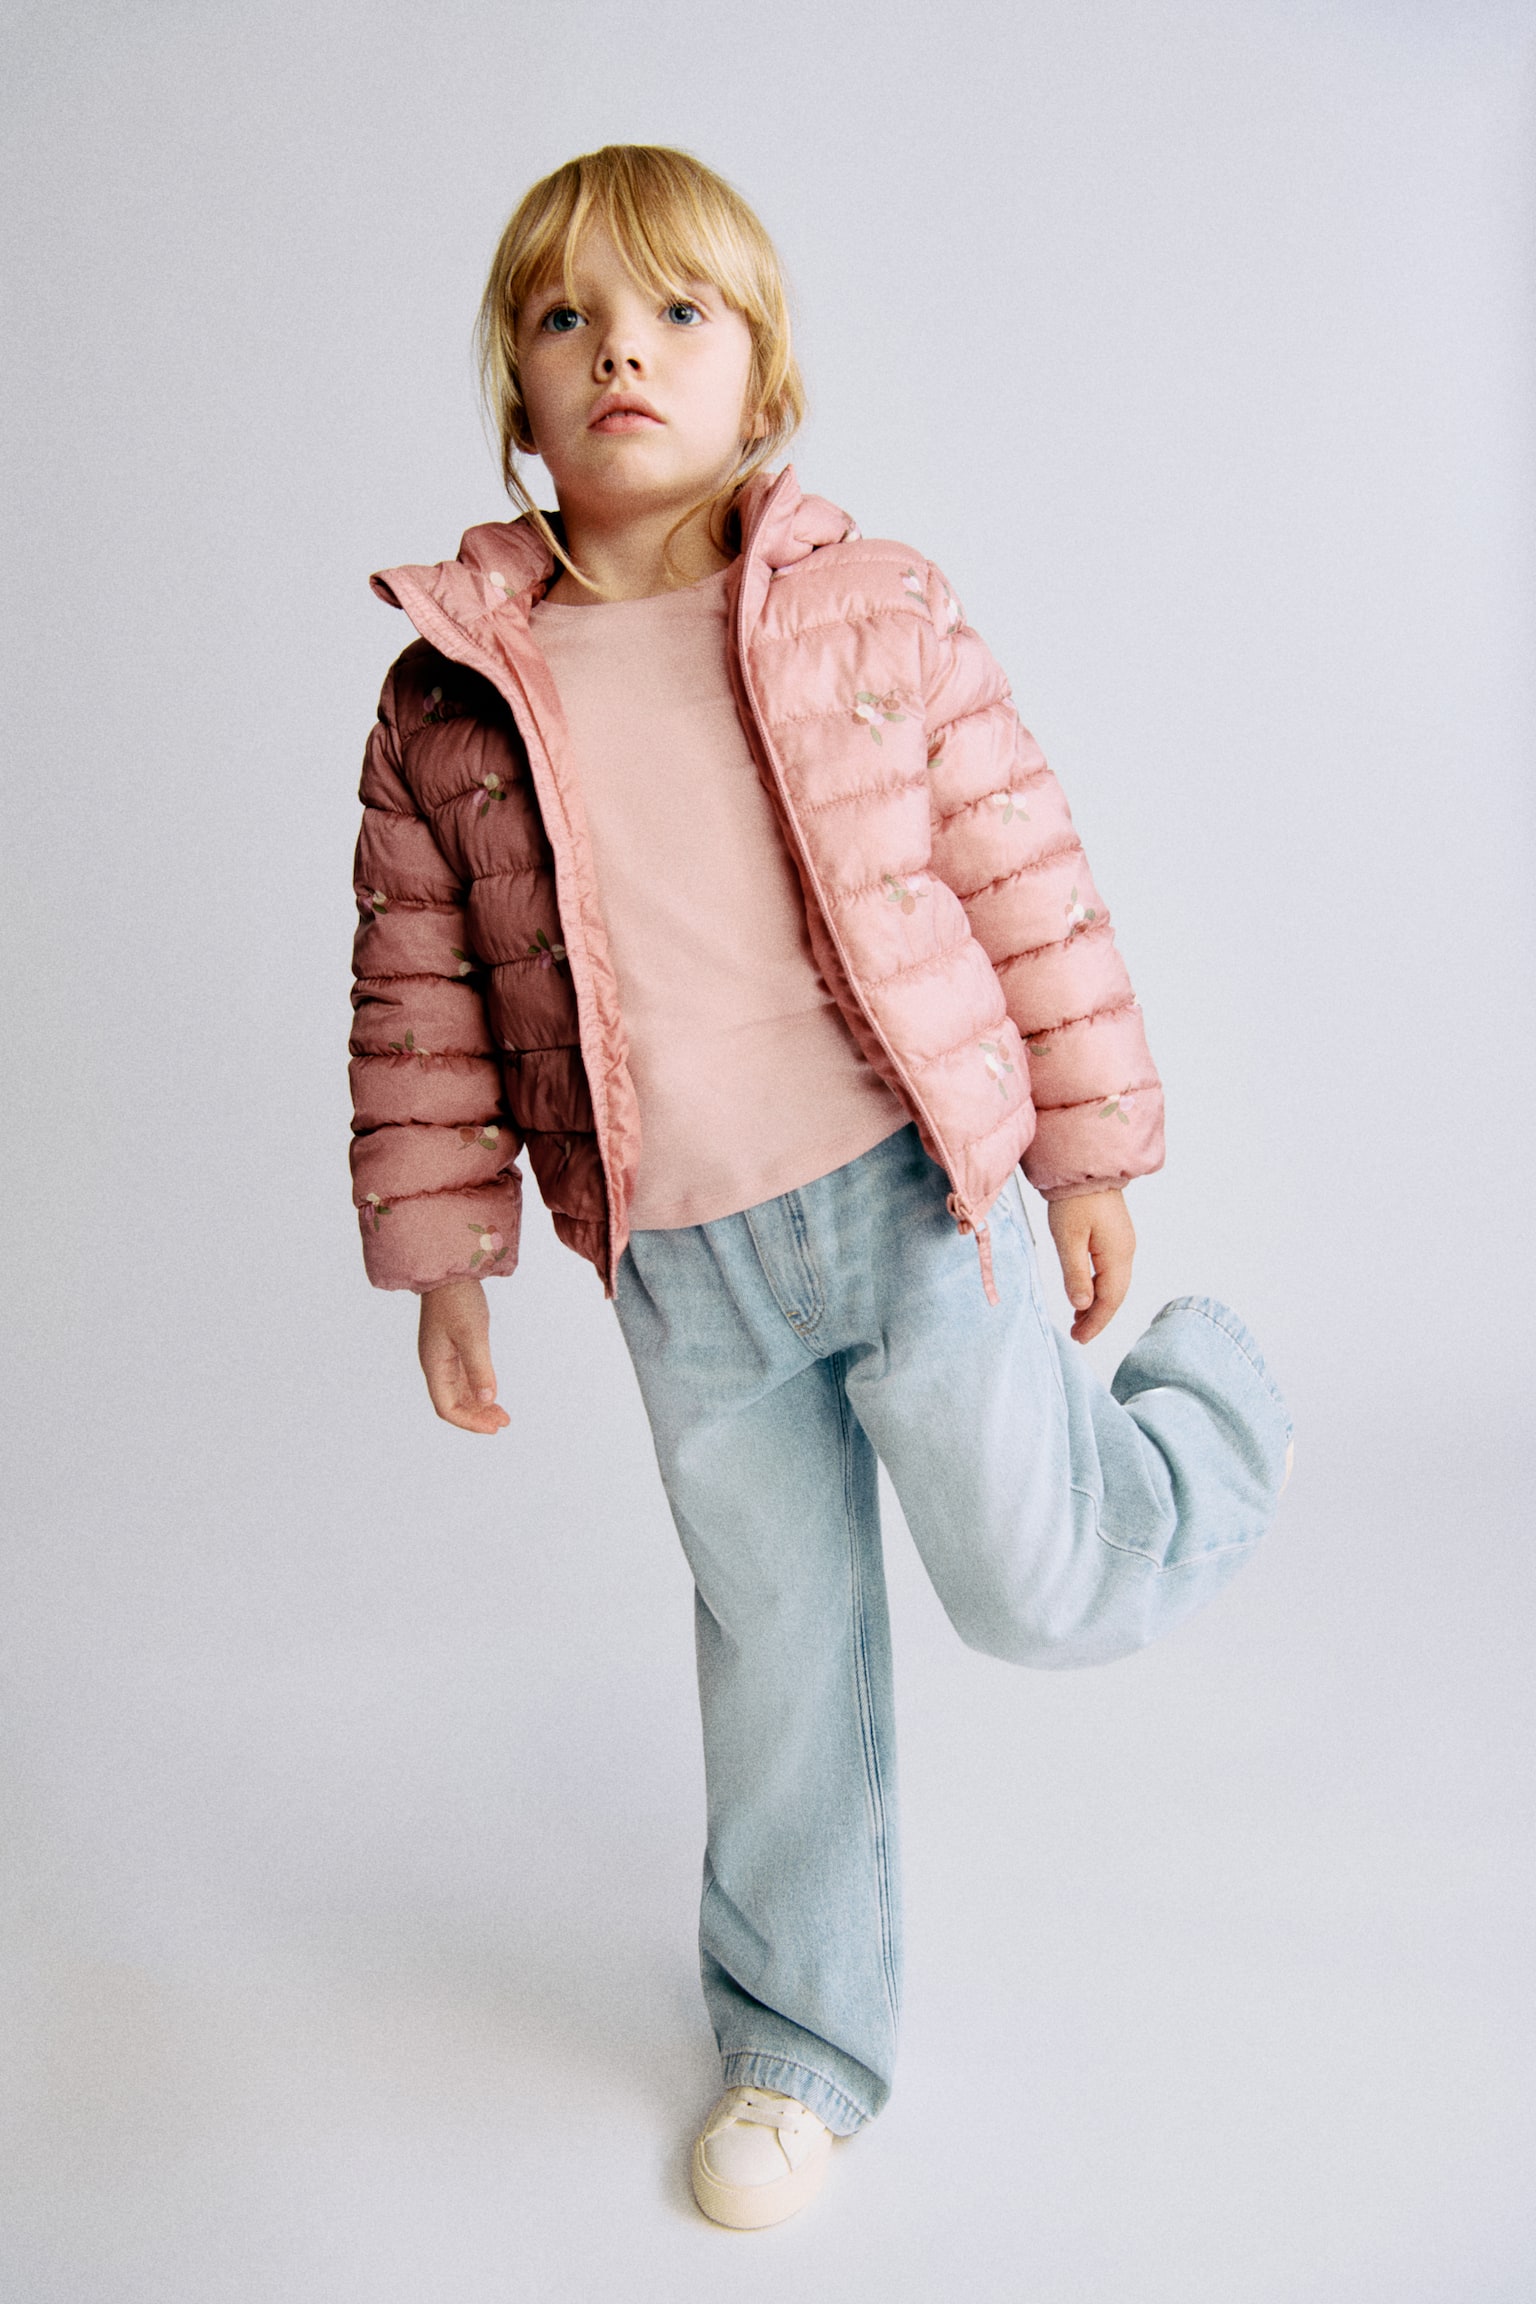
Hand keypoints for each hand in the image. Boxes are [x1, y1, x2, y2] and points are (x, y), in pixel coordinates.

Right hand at [417, 1277, 509, 1433]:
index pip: (447, 1407)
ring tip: (503, 1414)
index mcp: (434, 1365)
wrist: (448, 1268)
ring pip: (459, 1391)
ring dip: (480, 1405)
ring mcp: (443, 1356)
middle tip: (504, 1422)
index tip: (494, 1427)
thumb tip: (487, 1399)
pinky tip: (493, 1392)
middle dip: (477, 1416)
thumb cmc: (458, 1299)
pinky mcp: (452, 1346)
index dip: (469, 1422)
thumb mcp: (472, 1334)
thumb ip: (479, 1367)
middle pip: (453, 1403)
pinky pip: (463, 1377)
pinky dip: (478, 1389)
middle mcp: (436, 1364)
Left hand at [1047, 1189, 1135, 1343]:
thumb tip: (1081, 1305)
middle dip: (1097, 1318)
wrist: (1084, 1167)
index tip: (1079, 1338)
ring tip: (1078, 1320)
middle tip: (1077, 1335)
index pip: (1110, 1300)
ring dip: (1097, 1304)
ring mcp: (1122, 1243)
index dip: (1095, 1322)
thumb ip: (1075, 1274)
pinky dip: (1098, 1288)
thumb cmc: (1074, 1199)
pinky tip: (1084, 1294)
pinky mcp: (1115, 1236)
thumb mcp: (1068, 1238)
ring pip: (1114, 1284)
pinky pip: (1110, 1271)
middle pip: (1116, 1295)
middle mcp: (1126, 1251)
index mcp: (1117, 1254)